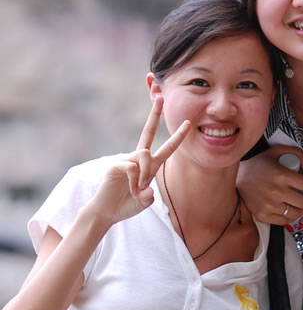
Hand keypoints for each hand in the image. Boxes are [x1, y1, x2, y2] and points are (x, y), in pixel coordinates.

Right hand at [86, 97, 189, 225]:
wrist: (107, 212)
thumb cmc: (127, 205)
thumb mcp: (145, 202)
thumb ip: (149, 196)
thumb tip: (148, 188)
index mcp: (150, 166)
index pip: (167, 148)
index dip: (178, 137)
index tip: (188, 123)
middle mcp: (139, 159)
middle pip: (148, 132)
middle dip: (154, 114)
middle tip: (161, 97)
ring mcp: (126, 160)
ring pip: (144, 155)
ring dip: (144, 174)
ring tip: (137, 190)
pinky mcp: (115, 165)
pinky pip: (132, 166)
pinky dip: (134, 180)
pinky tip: (130, 189)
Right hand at [237, 145, 302, 224]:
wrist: (237, 177)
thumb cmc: (259, 164)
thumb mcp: (277, 150)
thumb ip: (297, 153)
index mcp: (281, 175)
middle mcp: (276, 191)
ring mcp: (269, 205)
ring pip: (295, 214)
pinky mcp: (262, 214)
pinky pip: (283, 221)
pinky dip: (290, 217)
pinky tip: (292, 212)